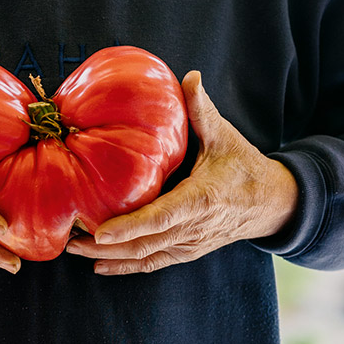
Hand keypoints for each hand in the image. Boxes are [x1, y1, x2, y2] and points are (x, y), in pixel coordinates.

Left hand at [65, 71, 298, 274]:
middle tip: (70, 241)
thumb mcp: (226, 137)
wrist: (273, 204)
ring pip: (145, 258)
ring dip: (109, 258)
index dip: (129, 227)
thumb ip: (202, 111)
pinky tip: (100, 266)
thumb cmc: (246, 168)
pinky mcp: (188, 251)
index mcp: (201, 199)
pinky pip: (153, 263)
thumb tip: (190, 77)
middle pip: (144, 244)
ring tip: (75, 251)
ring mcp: (190, 244)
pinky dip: (126, 266)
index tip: (100, 232)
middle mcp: (194, 228)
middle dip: (105, 247)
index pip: (160, 218)